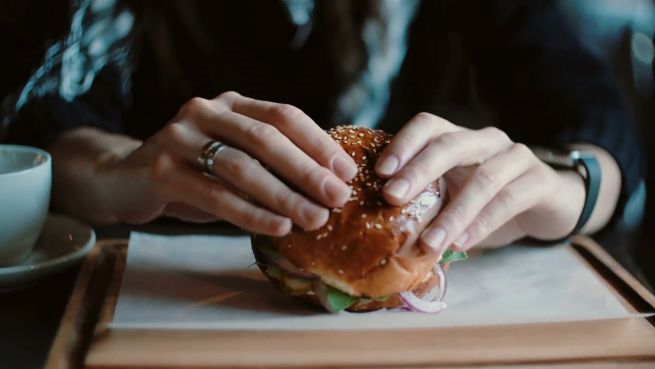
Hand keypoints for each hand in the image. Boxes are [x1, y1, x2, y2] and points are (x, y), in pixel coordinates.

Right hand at [94, 92, 356, 234]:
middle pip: (266, 138)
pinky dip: (250, 213)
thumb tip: (328, 184)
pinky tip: (278, 227)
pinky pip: (214, 194)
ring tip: (315, 219)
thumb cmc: (194, 172)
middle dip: (307, 170)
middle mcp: (205, 111)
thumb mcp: (232, 157)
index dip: (318, 142)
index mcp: (231, 104)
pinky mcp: (161, 169)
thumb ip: (269, 161)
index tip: (347, 171)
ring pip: (241, 167)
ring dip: (284, 195)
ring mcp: (180, 137)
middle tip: (339, 197)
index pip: (283, 115)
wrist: (126, 179)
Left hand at [374, 113, 585, 255]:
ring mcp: (515, 156)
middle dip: (418, 170)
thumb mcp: (453, 197)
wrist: (548, 205)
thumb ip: (425, 203)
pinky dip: (483, 223)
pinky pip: (509, 200)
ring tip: (429, 243)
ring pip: (483, 179)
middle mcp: (485, 140)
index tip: (380, 171)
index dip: (403, 144)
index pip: (428, 125)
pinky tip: (463, 244)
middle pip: (450, 144)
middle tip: (392, 197)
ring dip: (453, 213)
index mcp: (458, 138)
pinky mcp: (539, 181)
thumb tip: (380, 228)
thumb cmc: (488, 201)